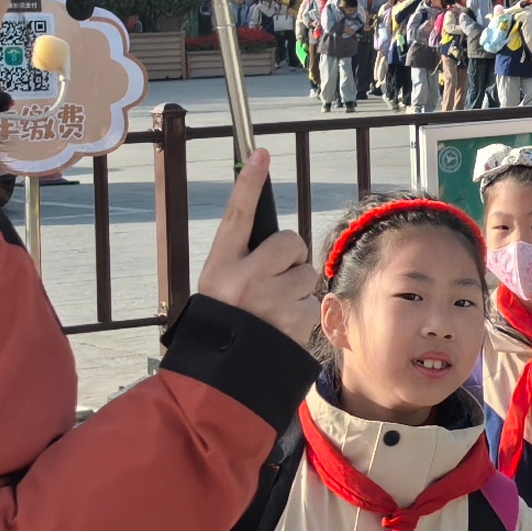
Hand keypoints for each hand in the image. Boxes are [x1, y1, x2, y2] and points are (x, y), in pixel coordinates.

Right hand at [196, 153, 322, 350]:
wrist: (225, 376)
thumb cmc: (226, 326)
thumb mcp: (220, 289)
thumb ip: (245, 262)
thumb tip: (280, 241)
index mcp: (219, 267)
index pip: (237, 216)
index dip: (249, 184)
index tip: (261, 154)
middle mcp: (243, 278)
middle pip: (290, 243)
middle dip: (290, 259)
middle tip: (273, 281)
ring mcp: (270, 299)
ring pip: (306, 275)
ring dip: (297, 290)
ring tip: (274, 312)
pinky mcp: (294, 320)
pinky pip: (312, 303)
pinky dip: (303, 316)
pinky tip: (283, 328)